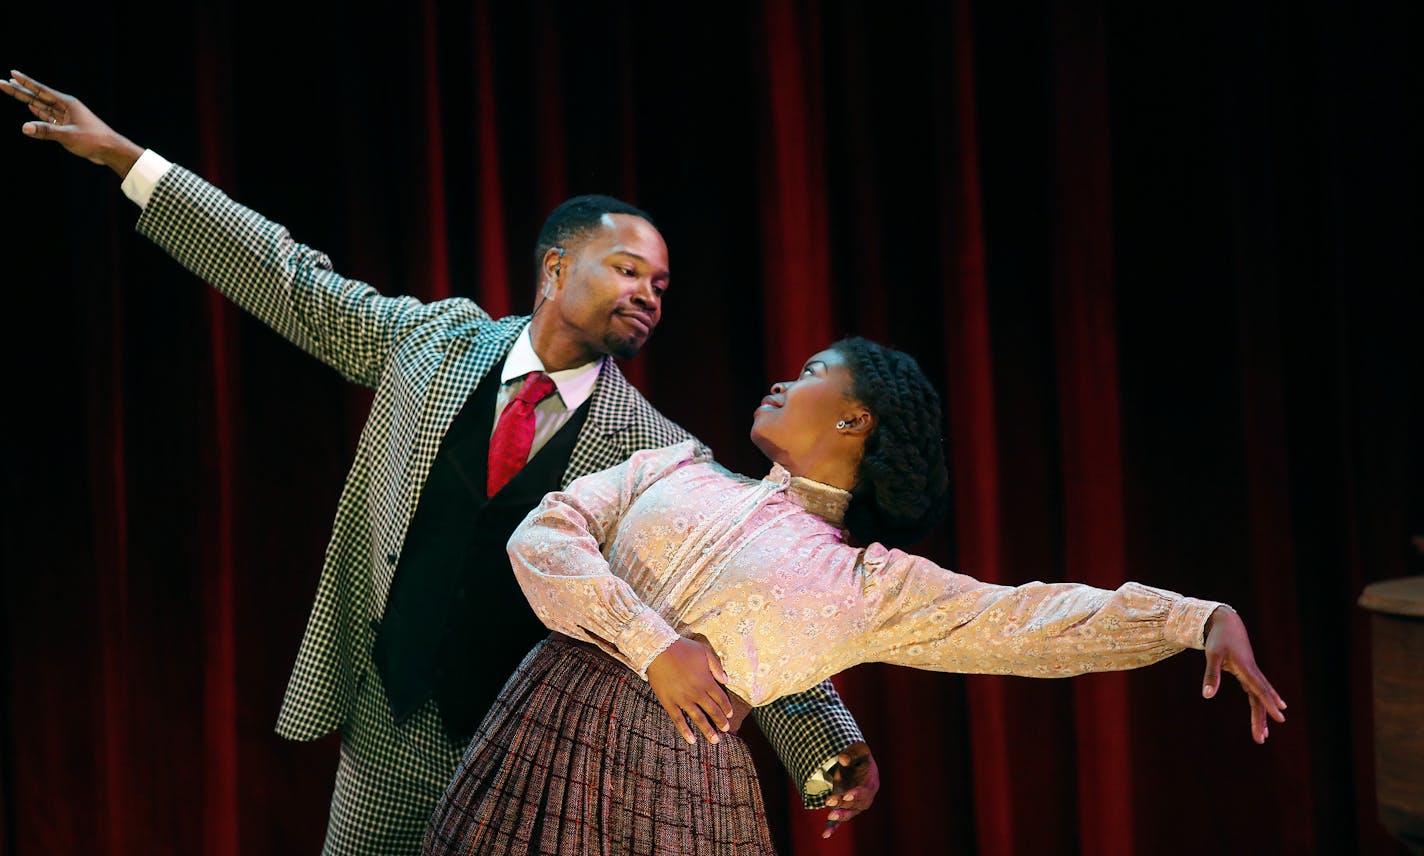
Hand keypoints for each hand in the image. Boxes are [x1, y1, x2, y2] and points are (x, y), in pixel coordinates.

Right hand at [2, 70, 141, 175]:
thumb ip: (46, 131)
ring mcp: (67, 116)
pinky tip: (31, 107)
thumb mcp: (68, 136)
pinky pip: (49, 117)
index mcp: (67, 103)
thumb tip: (24, 128)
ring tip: (13, 90)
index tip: (11, 73)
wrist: (111, 150)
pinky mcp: (67, 126)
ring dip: (27, 100)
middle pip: (38, 96)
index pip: (41, 90)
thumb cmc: (93, 141)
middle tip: (2, 82)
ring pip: (42, 106)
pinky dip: (39, 113)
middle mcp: (66, 107)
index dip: (25, 82)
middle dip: (20, 90)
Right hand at [646, 636, 732, 744]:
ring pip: (698, 718)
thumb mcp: (704, 651)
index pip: (720, 698)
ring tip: (714, 740)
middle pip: (712, 710)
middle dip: (720, 721)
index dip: (726, 708)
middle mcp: (696, 692)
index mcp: (706, 681)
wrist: (658, 650)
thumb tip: (726, 680)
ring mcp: (682, 699)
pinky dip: (685, 731)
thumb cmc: (683, 649)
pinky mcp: (669, 702)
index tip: (730, 715)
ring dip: (707, 730)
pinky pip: (678, 720)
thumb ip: (716, 666)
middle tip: (726, 729)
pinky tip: (692, 740)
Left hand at [822, 741, 879, 838]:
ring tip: (830, 816)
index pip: (865, 791)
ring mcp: (856, 805)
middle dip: (842, 803)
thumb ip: (851, 753)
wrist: (858, 765)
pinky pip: (841, 821)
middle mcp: (866, 797)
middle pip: (855, 804)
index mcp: (871, 783)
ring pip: (849, 813)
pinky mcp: (845, 809)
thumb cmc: (859, 757)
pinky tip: (825, 834)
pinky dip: (833, 827)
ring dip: (839, 816)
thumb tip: (842, 759)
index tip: (846, 795)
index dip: (856, 793)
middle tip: (829, 801)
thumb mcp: (859, 749)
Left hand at [1201, 606, 1286, 743]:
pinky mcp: (1246, 674)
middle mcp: (1252, 673)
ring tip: (1262, 735)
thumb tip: (1207, 696)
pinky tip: (1262, 716)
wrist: (1226, 622)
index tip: (1280, 716)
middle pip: (1260, 699)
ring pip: (1259, 698)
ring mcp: (1250, 674)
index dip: (1270, 703)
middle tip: (1262, 738)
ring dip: (1260, 715)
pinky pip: (1255, 693)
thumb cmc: (1219, 638)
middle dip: (1262, 719)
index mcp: (1246, 668)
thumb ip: (1211, 675)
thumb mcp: (1212, 654)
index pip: (1260, 689)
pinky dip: (1258, 705)